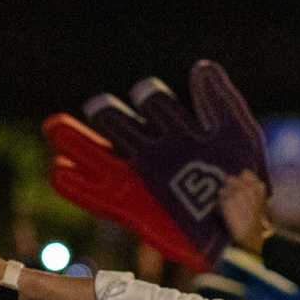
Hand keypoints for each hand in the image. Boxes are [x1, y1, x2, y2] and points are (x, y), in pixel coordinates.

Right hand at [74, 61, 266, 267]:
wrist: (243, 232)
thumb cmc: (244, 182)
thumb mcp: (239, 135)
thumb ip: (220, 101)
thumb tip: (201, 66)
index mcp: (174, 128)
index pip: (151, 102)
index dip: (146, 97)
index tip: (148, 99)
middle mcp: (151, 149)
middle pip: (118, 122)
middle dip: (106, 114)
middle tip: (99, 110)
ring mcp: (137, 178)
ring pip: (99, 154)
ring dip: (76, 140)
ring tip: (55, 127)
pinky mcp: (129, 209)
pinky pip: (96, 195)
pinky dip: (76, 185)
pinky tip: (58, 171)